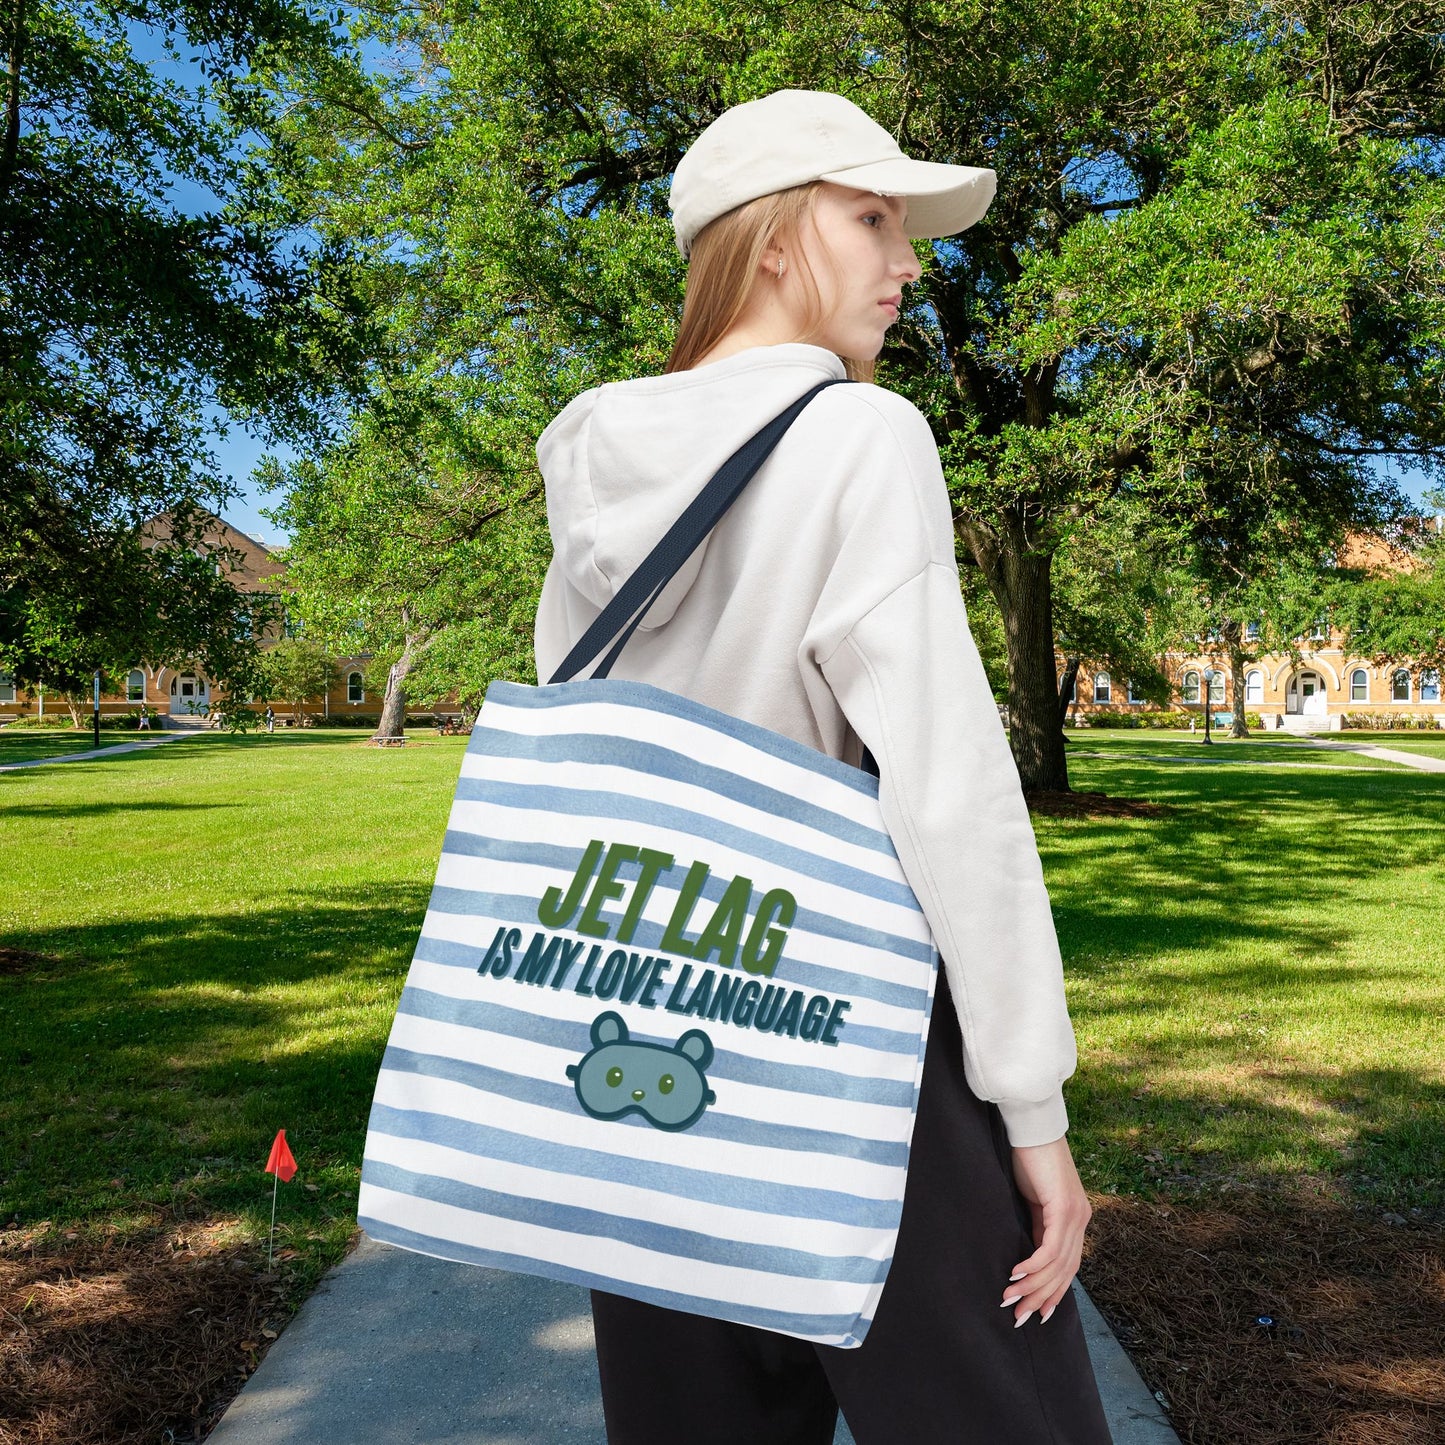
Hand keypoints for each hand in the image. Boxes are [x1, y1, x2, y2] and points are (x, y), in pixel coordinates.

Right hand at [1000, 1135, 1090, 1327]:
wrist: (1031, 1124)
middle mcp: (1081, 1219)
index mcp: (1076, 1218)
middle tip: (1019, 1317)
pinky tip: (1015, 1275)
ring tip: (1010, 1300)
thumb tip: (1026, 1254)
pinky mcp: (1063, 1207)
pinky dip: (1032, 1266)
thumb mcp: (1032, 1198)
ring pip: (1057, 1265)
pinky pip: (1049, 1248)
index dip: (1053, 1292)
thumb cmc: (1028, 1156)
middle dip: (1041, 1298)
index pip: (1068, 1266)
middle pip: (1065, 1272)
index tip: (1037, 1313)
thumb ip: (1035, 1224)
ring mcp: (1075, 1214)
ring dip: (1032, 1287)